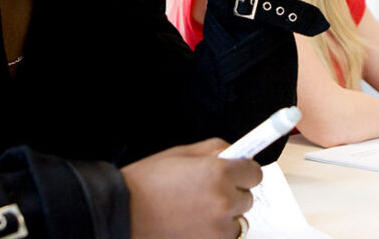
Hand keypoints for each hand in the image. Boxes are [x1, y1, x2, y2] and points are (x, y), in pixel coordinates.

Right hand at [120, 139, 259, 238]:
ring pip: (238, 220)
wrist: (123, 212)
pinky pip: (225, 237)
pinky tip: (192, 223)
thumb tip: (237, 152)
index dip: (243, 171)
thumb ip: (214, 150)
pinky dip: (214, 232)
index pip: (255, 173)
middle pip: (247, 198)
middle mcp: (224, 201)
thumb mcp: (181, 153)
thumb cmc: (147, 181)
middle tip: (205, 192)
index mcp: (219, 172)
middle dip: (232, 193)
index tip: (236, 173)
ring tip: (195, 210)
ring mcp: (218, 228)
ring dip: (225, 216)